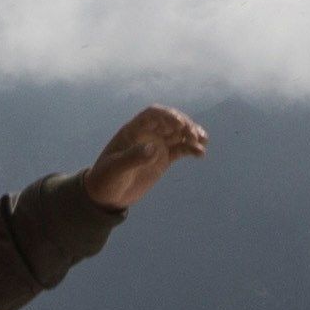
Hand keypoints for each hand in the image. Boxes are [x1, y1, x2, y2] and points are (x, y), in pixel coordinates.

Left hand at [84, 106, 210, 210]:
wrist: (107, 195)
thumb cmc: (106, 178)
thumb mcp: (116, 169)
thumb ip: (133, 157)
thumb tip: (153, 148)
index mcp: (133, 130)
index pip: (153, 114)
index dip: (168, 116)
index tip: (180, 124)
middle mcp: (147, 134)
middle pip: (170, 121)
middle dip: (184, 125)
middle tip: (194, 135)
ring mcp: (157, 145)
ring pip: (179, 134)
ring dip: (192, 135)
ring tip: (203, 142)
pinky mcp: (164, 158)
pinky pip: (181, 149)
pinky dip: (192, 149)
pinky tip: (200, 154)